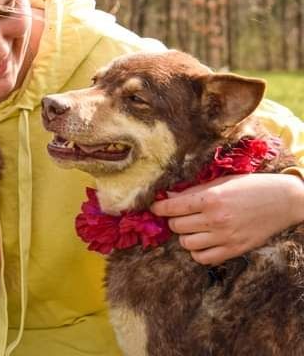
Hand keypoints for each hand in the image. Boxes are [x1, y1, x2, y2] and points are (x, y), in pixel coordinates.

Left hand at [150, 173, 303, 264]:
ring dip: (185, 236)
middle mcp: (215, 219)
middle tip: (180, 215)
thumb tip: (167, 197)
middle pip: (176, 227)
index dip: (159, 208)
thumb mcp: (221, 182)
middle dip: (174, 220)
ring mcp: (225, 237)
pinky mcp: (234, 250)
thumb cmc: (251, 186)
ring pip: (186, 244)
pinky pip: (204, 258)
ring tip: (193, 228)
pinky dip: (198, 251)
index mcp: (210, 199)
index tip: (155, 208)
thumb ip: (193, 191)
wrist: (284, 200)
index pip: (172, 208)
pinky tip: (203, 241)